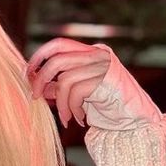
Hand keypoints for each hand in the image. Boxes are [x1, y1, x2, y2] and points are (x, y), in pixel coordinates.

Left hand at [27, 39, 160, 130]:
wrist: (138, 122)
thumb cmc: (109, 107)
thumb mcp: (80, 93)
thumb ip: (60, 86)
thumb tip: (36, 85)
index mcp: (91, 52)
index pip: (59, 44)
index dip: (39, 56)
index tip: (28, 73)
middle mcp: (97, 55)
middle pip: (57, 57)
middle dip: (40, 78)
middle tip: (35, 96)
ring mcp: (103, 66)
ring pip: (65, 79)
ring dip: (59, 102)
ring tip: (66, 117)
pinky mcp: (107, 80)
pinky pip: (76, 92)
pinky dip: (72, 108)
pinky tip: (80, 118)